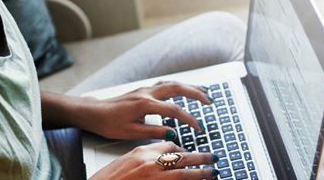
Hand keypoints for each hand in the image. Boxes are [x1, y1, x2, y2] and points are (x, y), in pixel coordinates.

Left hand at [73, 81, 211, 139]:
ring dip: (189, 86)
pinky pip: (165, 84)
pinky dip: (178, 86)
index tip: (198, 127)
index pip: (174, 111)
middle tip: (210, 100)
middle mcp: (147, 93)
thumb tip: (173, 134)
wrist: (94, 113)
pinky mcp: (143, 91)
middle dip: (196, 93)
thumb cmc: (109, 123)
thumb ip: (154, 132)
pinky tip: (184, 89)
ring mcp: (145, 90)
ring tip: (204, 92)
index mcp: (145, 104)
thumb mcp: (131, 133)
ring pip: (172, 83)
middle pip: (178, 88)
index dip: (189, 120)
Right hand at [89, 142, 218, 179]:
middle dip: (201, 158)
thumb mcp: (129, 159)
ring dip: (201, 173)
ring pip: (184, 174)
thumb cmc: (110, 178)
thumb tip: (169, 152)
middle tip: (213, 158)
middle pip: (183, 158)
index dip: (184, 151)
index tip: (191, 154)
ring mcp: (154, 178)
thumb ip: (148, 154)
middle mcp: (150, 164)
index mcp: (143, 152)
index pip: (170, 146)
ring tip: (212, 172)